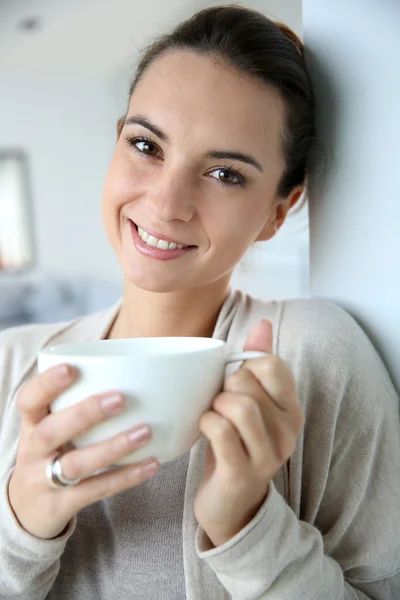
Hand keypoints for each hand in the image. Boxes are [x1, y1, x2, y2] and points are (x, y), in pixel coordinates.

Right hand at [8, 364, 158, 539]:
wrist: (25, 509)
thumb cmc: (48, 453)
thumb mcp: (50, 426)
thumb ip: (75, 401)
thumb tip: (131, 370)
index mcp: (32, 424)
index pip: (29, 400)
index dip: (46, 384)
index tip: (70, 368)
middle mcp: (33, 451)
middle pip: (51, 431)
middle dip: (85, 414)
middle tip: (120, 399)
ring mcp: (44, 481)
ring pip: (76, 464)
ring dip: (113, 447)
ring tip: (145, 432)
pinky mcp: (62, 505)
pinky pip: (95, 490)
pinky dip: (125, 477)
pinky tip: (151, 464)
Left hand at [194, 320, 304, 547]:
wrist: (231, 502)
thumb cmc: (238, 443)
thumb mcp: (251, 401)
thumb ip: (258, 362)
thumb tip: (263, 323)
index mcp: (291, 408)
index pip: (271, 364)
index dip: (244, 366)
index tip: (237, 383)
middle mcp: (288, 430)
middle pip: (247, 382)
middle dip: (224, 386)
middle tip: (220, 403)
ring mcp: (268, 454)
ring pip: (237, 405)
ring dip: (215, 406)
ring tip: (214, 416)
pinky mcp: (243, 472)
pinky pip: (219, 430)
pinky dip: (205, 423)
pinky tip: (206, 430)